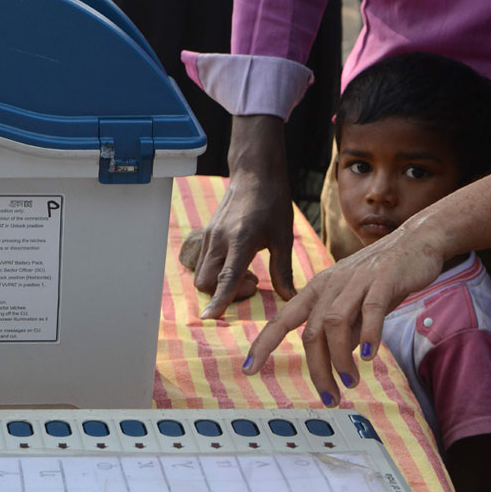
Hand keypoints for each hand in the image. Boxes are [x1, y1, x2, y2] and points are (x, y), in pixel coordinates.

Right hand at [192, 114, 295, 318]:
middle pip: (207, 282)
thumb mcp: (283, 237)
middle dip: (224, 294)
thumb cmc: (273, 203)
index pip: (226, 277)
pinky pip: (203, 264)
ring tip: (247, 274)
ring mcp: (209, 237)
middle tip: (252, 285)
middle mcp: (219, 239)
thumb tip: (288, 298)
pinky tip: (237, 265)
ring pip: (202, 274)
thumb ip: (283, 270)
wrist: (254, 174)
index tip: (210, 317)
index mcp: (241, 239)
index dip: (219, 299)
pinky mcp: (206, 235)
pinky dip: (217, 273)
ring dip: (221, 284)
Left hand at [244, 223, 444, 404]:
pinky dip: (368, 335)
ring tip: (350, 381)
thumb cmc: (382, 277)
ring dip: (339, 358)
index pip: (281, 320)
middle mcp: (330, 285)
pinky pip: (370, 310)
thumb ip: (343, 329)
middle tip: (330, 396)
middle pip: (311, 333)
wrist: (417, 241)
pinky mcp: (383, 280)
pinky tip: (368, 356)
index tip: (248, 369)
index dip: (263, 344)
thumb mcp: (354, 304)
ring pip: (334, 324)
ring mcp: (355, 281)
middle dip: (317, 369)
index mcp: (317, 291)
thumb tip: (337, 360)